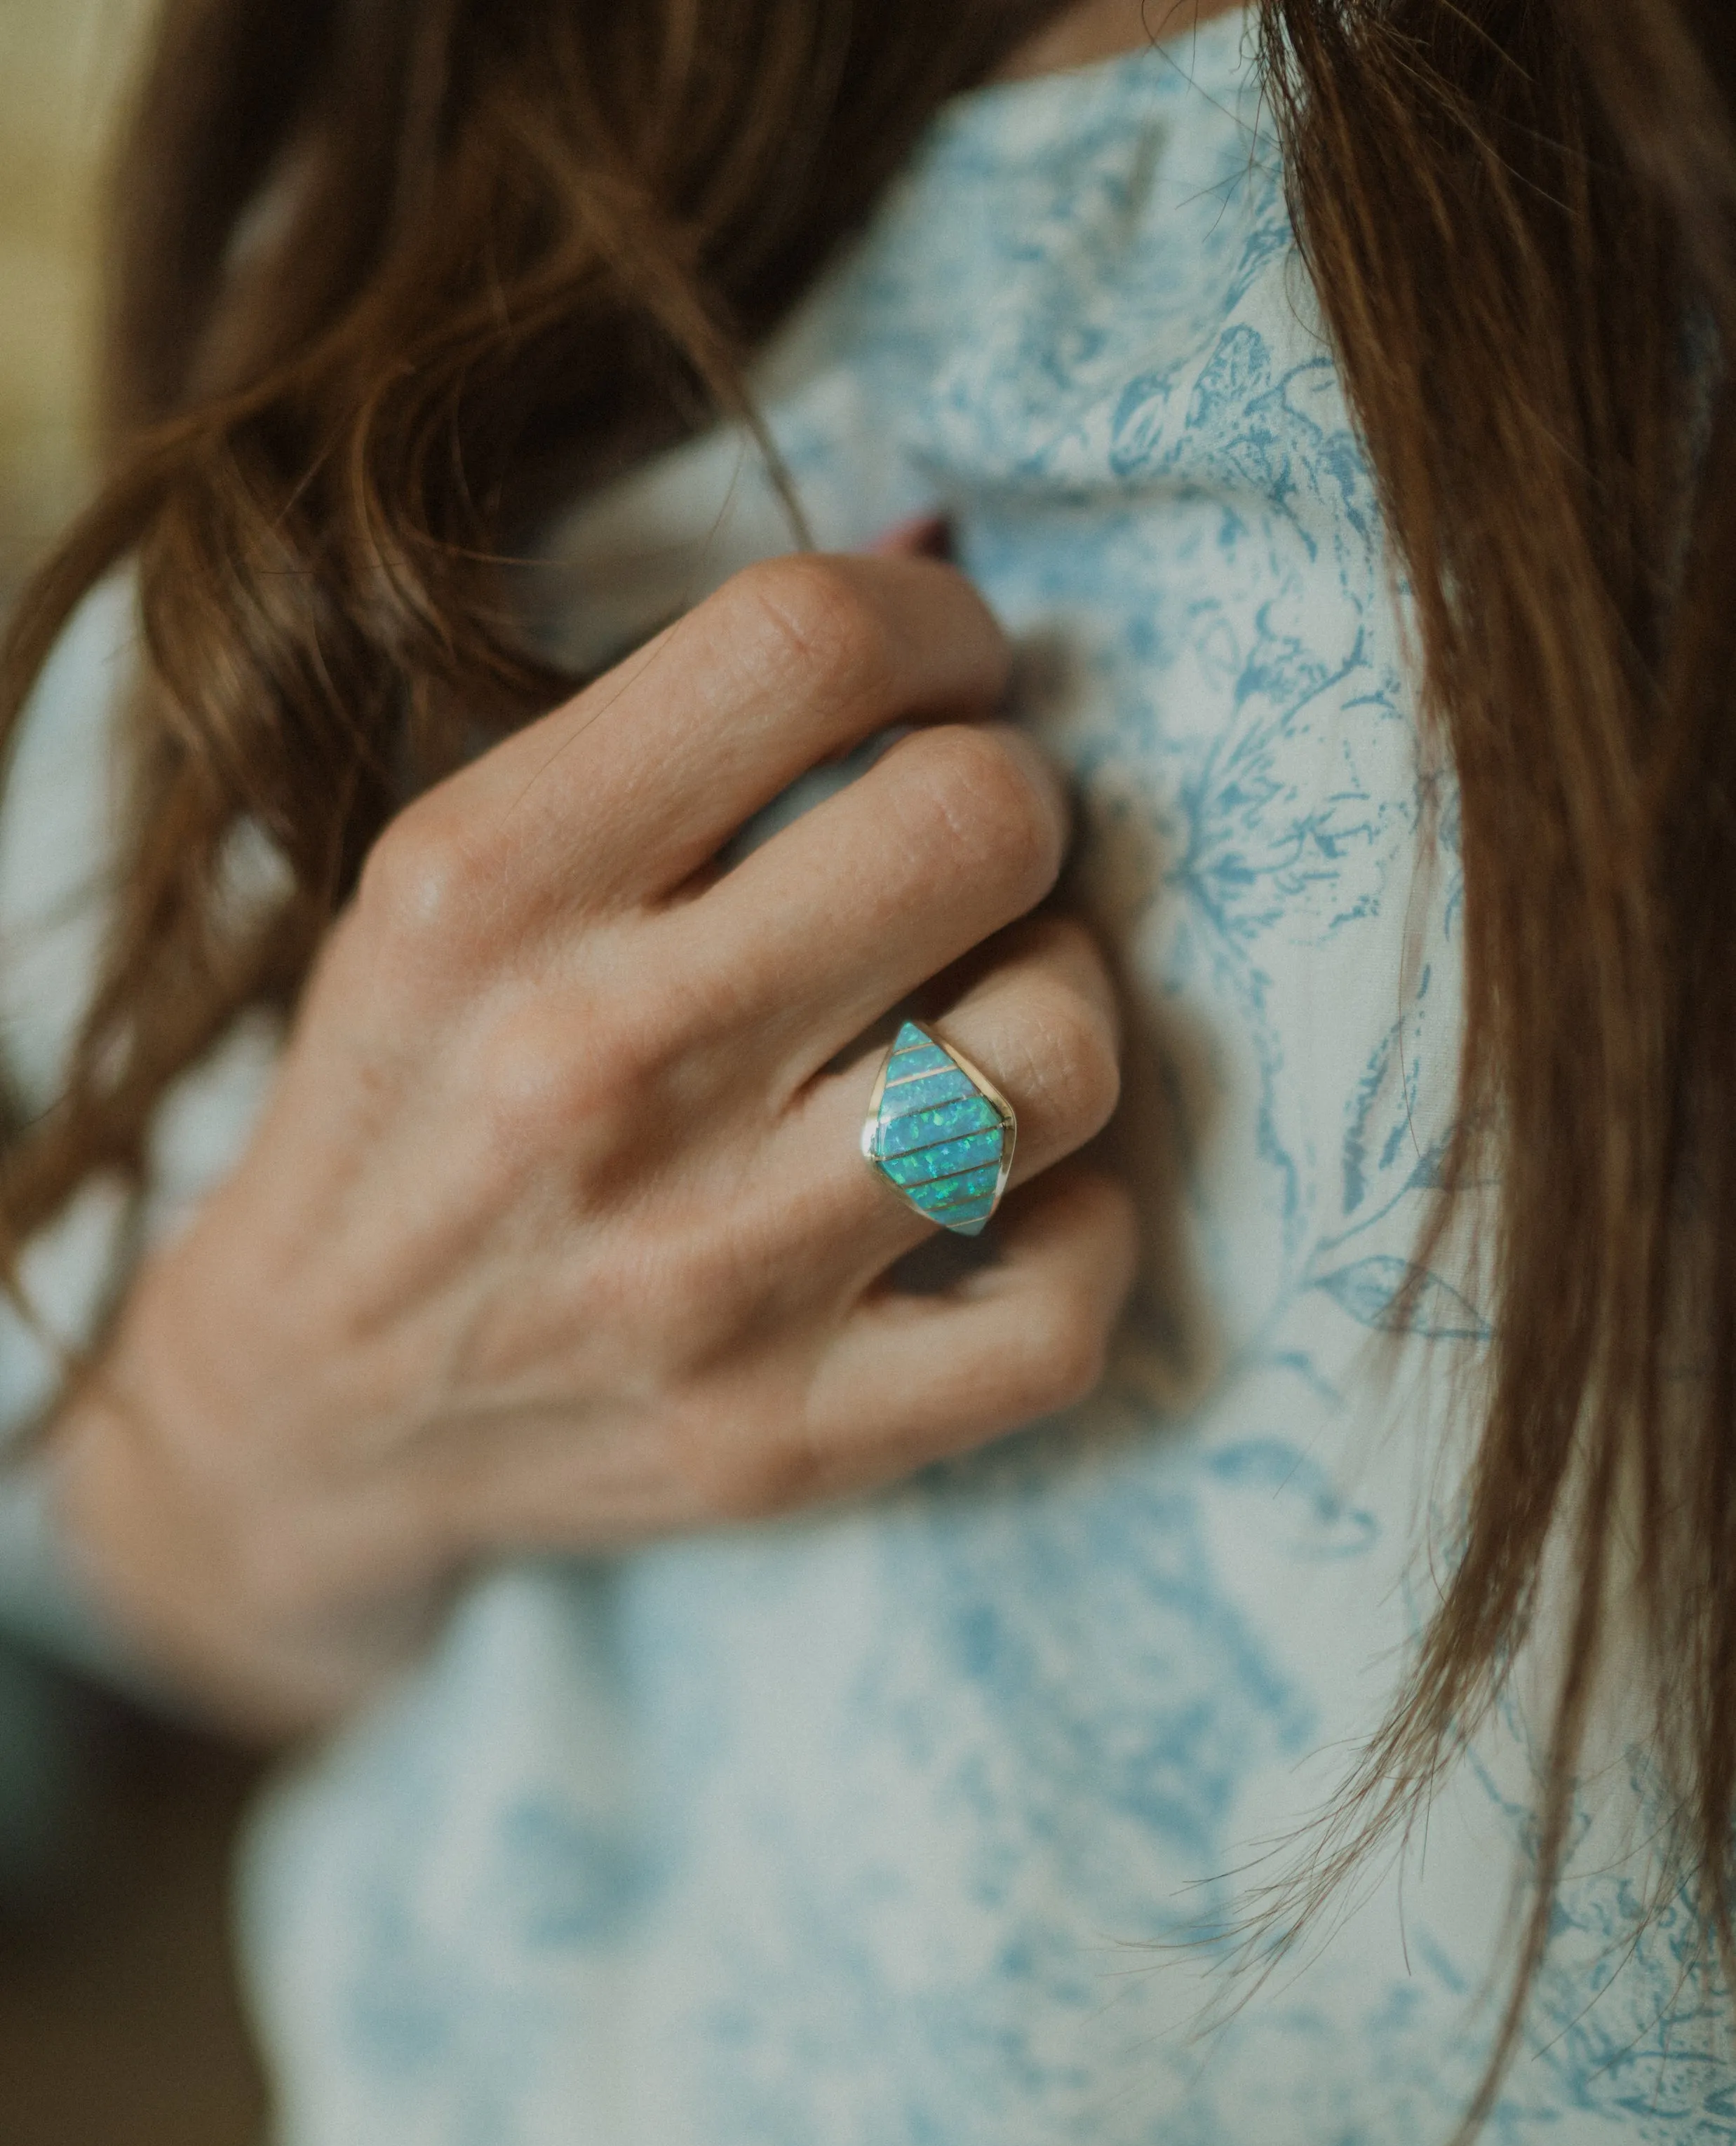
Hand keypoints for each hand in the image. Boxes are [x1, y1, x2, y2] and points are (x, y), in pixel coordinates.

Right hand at [54, 554, 1134, 1736]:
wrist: (302, 1419)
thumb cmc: (414, 1109)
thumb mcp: (450, 880)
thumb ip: (667, 735)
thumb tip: (942, 555)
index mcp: (488, 888)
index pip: (802, 642)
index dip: (936, 627)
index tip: (944, 676)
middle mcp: (594, 1072)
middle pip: (975, 826)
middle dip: (1014, 808)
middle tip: (971, 855)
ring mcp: (699, 1276)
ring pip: (1058, 1057)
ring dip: (1062, 1006)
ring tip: (983, 1019)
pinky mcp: (785, 1437)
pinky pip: (1068, 1297)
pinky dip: (1080, 1222)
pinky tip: (1003, 1195)